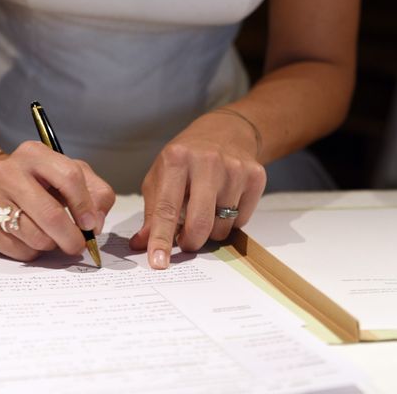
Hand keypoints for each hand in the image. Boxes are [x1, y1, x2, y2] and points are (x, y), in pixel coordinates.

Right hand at [0, 141, 114, 260]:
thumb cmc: (43, 182)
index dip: (85, 205)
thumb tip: (95, 224)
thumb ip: (96, 194)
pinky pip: (21, 251)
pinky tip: (32, 238)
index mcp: (34, 154)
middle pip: (51, 213)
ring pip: (36, 237)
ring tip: (51, 234)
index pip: (69, 177)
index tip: (92, 224)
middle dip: (71, 236)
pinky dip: (34, 252)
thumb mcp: (74, 175)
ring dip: (52, 244)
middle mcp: (7, 172)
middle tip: (79, 245)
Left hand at [129, 110, 265, 268]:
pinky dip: (230, 221)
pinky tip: (224, 202)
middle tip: (185, 241)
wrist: (225, 131)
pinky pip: (242, 221)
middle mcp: (207, 162)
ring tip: (205, 210)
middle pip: (200, 223)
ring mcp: (235, 169)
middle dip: (190, 242)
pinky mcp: (256, 177)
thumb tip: (140, 244)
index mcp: (177, 160)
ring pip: (222, 226)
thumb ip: (151, 212)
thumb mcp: (160, 176)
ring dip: (211, 231)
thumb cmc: (185, 159)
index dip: (161, 239)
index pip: (166, 209)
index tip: (158, 263)